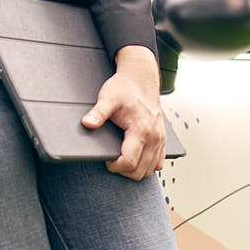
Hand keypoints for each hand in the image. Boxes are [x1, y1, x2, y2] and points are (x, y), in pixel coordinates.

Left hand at [82, 45, 164, 180]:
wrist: (140, 77)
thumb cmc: (124, 88)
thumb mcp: (107, 98)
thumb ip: (98, 113)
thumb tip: (87, 124)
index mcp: (141, 129)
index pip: (129, 162)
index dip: (115, 166)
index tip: (107, 159)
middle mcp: (154, 136)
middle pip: (140, 171)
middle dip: (124, 171)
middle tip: (112, 160)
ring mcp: (160, 138)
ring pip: (151, 170)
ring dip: (136, 170)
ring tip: (122, 159)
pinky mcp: (162, 138)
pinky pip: (159, 162)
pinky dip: (148, 165)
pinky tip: (136, 157)